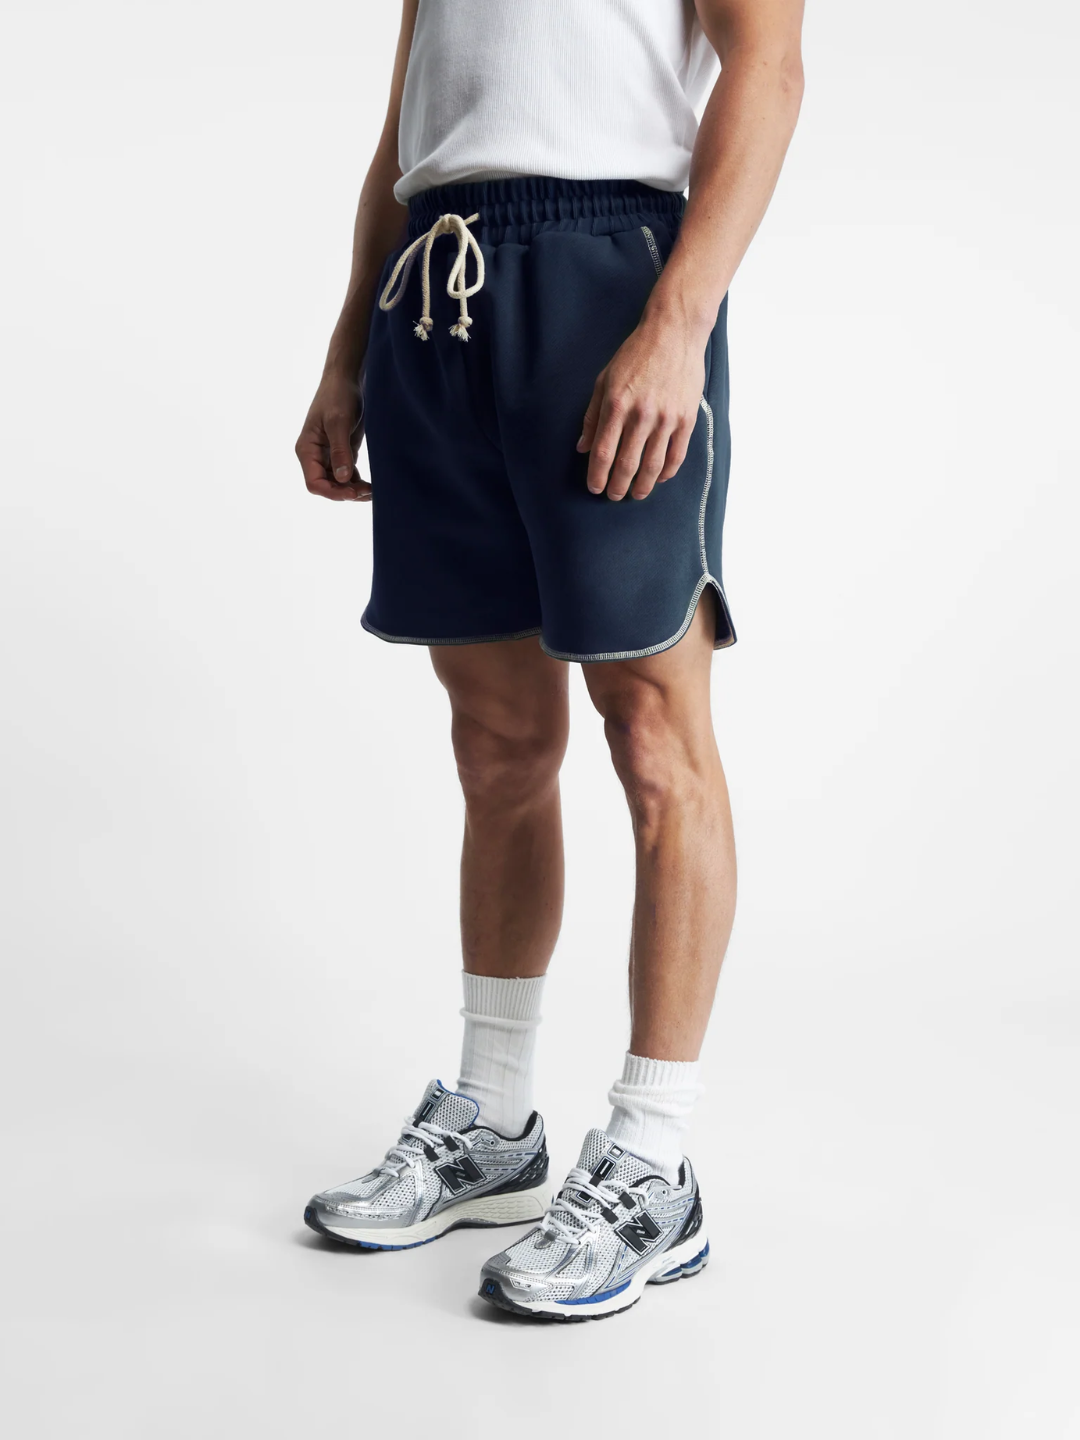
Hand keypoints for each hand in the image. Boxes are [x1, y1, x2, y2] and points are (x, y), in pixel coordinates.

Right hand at [295, 372, 369, 500]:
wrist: (346, 378)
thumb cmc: (338, 395)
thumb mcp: (339, 422)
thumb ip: (340, 451)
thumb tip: (343, 479)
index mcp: (307, 450)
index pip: (314, 483)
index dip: (333, 492)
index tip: (353, 493)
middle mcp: (314, 456)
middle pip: (327, 486)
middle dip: (346, 493)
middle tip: (369, 492)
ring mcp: (328, 455)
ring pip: (338, 483)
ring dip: (354, 490)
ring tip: (373, 490)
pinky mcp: (342, 452)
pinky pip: (347, 474)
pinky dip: (358, 482)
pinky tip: (372, 484)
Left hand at [577, 313, 706, 500]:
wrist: (674, 333)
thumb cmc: (636, 355)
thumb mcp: (604, 380)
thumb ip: (593, 416)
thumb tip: (582, 447)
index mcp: (616, 405)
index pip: (603, 452)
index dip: (597, 475)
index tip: (594, 487)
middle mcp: (641, 415)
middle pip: (627, 464)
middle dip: (618, 486)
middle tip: (613, 496)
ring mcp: (666, 418)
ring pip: (653, 466)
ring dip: (643, 486)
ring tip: (635, 494)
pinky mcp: (686, 419)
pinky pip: (677, 455)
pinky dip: (667, 472)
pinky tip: (660, 478)